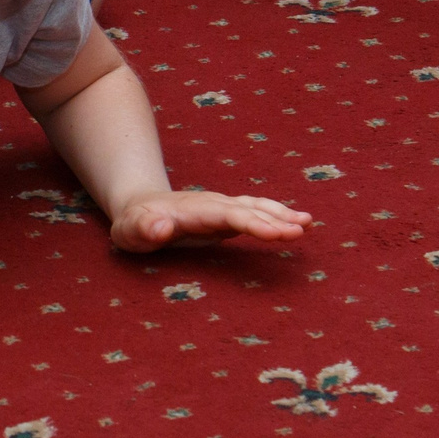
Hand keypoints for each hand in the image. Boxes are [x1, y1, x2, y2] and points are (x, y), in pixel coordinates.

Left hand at [108, 189, 310, 252]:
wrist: (138, 206)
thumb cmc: (133, 224)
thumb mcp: (130, 229)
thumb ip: (144, 228)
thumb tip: (162, 227)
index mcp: (194, 210)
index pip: (228, 216)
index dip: (253, 223)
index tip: (277, 232)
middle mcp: (213, 205)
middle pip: (248, 210)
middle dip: (275, 219)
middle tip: (302, 230)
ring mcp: (221, 208)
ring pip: (255, 208)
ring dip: (281, 215)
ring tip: (308, 223)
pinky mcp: (226, 216)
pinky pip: (256, 213)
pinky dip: (277, 216)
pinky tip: (297, 222)